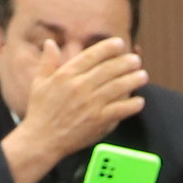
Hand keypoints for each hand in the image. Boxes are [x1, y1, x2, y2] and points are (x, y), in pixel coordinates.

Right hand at [0, 38, 147, 182]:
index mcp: (66, 75)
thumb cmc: (40, 111)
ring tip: (143, 76)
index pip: (91, 56)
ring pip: (118, 87)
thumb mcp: (39, 83)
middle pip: (108, 69)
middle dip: (125, 63)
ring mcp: (90, 104)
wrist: (42, 140)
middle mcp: (80, 87)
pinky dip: (132, 105)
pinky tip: (139, 101)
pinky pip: (120, 109)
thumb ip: (47, 62)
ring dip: (133, 80)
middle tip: (136, 60)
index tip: (119, 43)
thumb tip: (50, 43)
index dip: (108, 48)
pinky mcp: (98, 120)